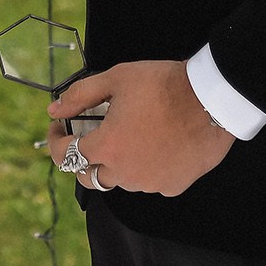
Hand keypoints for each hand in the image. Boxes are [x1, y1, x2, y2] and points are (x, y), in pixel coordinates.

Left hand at [46, 59, 233, 197]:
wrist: (212, 99)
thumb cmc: (163, 85)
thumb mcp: (116, 78)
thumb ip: (80, 95)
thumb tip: (54, 110)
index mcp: (107, 147)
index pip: (65, 154)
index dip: (54, 140)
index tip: (58, 128)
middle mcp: (124, 173)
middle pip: (88, 175)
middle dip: (80, 157)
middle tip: (86, 136)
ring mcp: (149, 183)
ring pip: (120, 179)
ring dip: (115, 163)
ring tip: (127, 136)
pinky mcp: (172, 186)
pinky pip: (148, 181)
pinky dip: (144, 168)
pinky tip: (152, 146)